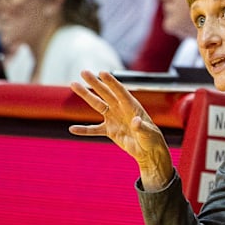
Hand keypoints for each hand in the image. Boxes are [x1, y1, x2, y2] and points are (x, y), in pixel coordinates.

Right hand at [68, 70, 173, 189]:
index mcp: (132, 107)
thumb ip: (141, 127)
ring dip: (86, 95)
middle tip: (83, 72)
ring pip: (97, 105)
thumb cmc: (152, 139)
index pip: (120, 92)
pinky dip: (84, 130)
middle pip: (106, 94)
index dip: (111, 82)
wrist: (149, 152)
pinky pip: (94, 129)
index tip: (102, 72)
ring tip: (73, 84)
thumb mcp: (148, 133)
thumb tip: (136, 121)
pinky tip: (72, 129)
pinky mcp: (110, 130)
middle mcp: (121, 109)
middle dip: (95, 83)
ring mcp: (114, 119)